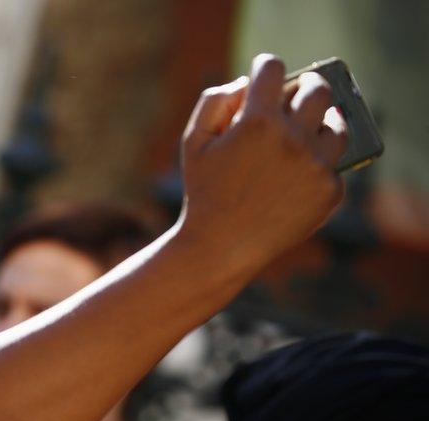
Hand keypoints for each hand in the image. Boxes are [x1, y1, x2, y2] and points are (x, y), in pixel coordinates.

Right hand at [177, 54, 346, 278]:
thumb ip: (214, 102)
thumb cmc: (204, 192)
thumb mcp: (193, 143)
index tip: (265, 71)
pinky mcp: (329, 191)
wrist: (221, 246)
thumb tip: (246, 84)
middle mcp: (292, 138)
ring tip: (310, 128)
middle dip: (306, 84)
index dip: (266, 66)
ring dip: (322, 121)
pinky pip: (334, 164)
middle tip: (299, 89)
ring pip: (336, 125)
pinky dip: (319, 164)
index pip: (273, 69)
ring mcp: (316, 166)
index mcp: (256, 121)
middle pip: (316, 90)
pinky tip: (300, 172)